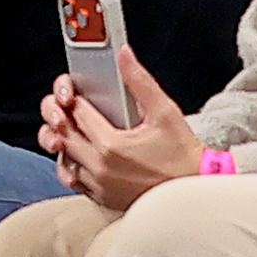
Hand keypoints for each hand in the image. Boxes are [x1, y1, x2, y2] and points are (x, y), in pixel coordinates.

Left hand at [39, 54, 204, 210]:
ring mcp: (99, 187)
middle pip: (63, 135)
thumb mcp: (165, 112)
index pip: (76, 113)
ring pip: (64, 161)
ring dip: (64, 143)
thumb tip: (124, 56)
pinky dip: (72, 166)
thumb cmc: (183, 157)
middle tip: (67, 105)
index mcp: (111, 145)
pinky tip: (81, 154)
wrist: (195, 194)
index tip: (76, 90)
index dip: (72, 96)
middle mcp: (100, 169)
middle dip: (61, 116)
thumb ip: (140, 81)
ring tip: (71, 129)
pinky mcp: (102, 200)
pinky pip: (74, 182)